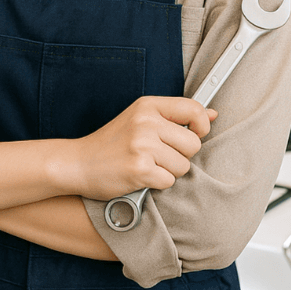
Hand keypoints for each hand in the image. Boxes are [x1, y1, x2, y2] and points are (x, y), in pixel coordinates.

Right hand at [65, 96, 215, 200]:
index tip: (194, 134)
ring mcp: (142, 145)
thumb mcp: (141, 119)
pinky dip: (158, 184)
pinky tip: (141, 176)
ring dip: (169, 171)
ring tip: (148, 165)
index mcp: (148, 105)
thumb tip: (212, 114)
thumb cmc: (112, 142)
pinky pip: (169, 181)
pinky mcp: (139, 169)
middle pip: (193, 143)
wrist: (78, 162)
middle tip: (160, 156)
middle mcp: (146, 121)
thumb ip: (176, 116)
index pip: (193, 109)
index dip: (201, 126)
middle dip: (182, 155)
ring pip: (183, 166)